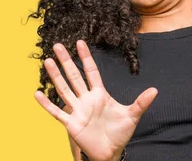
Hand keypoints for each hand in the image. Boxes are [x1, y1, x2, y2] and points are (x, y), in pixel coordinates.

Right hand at [34, 40, 157, 160]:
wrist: (110, 153)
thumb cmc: (120, 134)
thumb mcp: (132, 116)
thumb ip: (141, 102)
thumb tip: (155, 90)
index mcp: (100, 94)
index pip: (91, 72)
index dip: (85, 57)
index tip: (80, 42)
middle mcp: (86, 99)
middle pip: (74, 76)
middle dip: (66, 61)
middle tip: (57, 45)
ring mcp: (77, 110)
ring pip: (64, 89)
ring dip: (55, 76)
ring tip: (47, 61)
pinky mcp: (71, 124)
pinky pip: (56, 112)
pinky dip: (46, 104)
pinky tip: (36, 93)